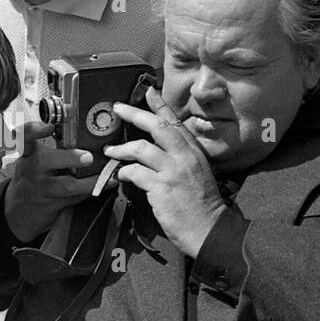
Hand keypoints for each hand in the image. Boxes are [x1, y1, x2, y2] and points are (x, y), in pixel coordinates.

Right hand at [2, 120, 98, 241]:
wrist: (19, 210)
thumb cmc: (31, 178)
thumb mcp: (34, 159)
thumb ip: (53, 147)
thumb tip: (85, 134)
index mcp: (28, 154)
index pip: (25, 136)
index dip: (35, 130)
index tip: (48, 127)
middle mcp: (32, 169)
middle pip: (45, 161)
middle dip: (69, 157)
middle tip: (88, 157)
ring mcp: (41, 188)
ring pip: (66, 185)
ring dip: (89, 181)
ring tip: (107, 176)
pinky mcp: (52, 204)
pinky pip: (76, 197)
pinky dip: (93, 190)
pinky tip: (106, 184)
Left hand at [104, 86, 228, 257]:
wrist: (209, 230)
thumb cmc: (201, 204)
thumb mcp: (197, 173)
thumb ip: (181, 157)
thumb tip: (158, 148)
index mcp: (194, 152)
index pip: (175, 122)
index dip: (160, 105)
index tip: (148, 91)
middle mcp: (185, 157)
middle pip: (157, 126)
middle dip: (134, 114)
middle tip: (117, 109)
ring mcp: (173, 172)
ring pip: (141, 148)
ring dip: (121, 149)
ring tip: (110, 152)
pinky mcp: (162, 188)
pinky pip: (135, 173)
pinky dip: (124, 173)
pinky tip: (121, 177)